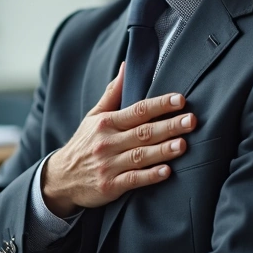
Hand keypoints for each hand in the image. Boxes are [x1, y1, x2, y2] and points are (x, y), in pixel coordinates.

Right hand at [41, 61, 195, 216]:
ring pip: (140, 156)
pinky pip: (132, 180)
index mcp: (106, 122)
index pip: (137, 110)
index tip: (180, 99)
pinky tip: (166, 172)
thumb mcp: (94, 116)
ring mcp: (108, 165)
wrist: (61, 178)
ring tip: (183, 144)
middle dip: (168, 126)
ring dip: (162, 150)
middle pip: (142, 132)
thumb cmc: (84, 143)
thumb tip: (127, 66)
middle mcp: (107, 142)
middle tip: (191, 120)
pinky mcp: (110, 186)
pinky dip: (149, 176)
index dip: (159, 105)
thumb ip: (113, 93)